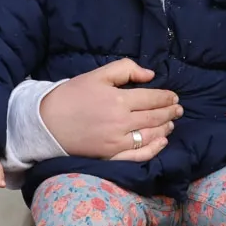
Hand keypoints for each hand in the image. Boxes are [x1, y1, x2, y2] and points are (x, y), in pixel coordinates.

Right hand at [40, 58, 182, 161]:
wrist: (46, 122)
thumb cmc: (72, 95)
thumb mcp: (97, 75)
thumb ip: (125, 69)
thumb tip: (150, 75)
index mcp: (118, 99)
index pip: (151, 98)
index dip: (166, 98)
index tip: (174, 97)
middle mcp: (121, 122)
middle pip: (153, 117)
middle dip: (169, 112)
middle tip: (178, 109)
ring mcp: (116, 142)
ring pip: (149, 136)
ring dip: (164, 128)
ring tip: (171, 123)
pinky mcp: (110, 156)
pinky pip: (138, 156)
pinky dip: (153, 150)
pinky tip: (161, 142)